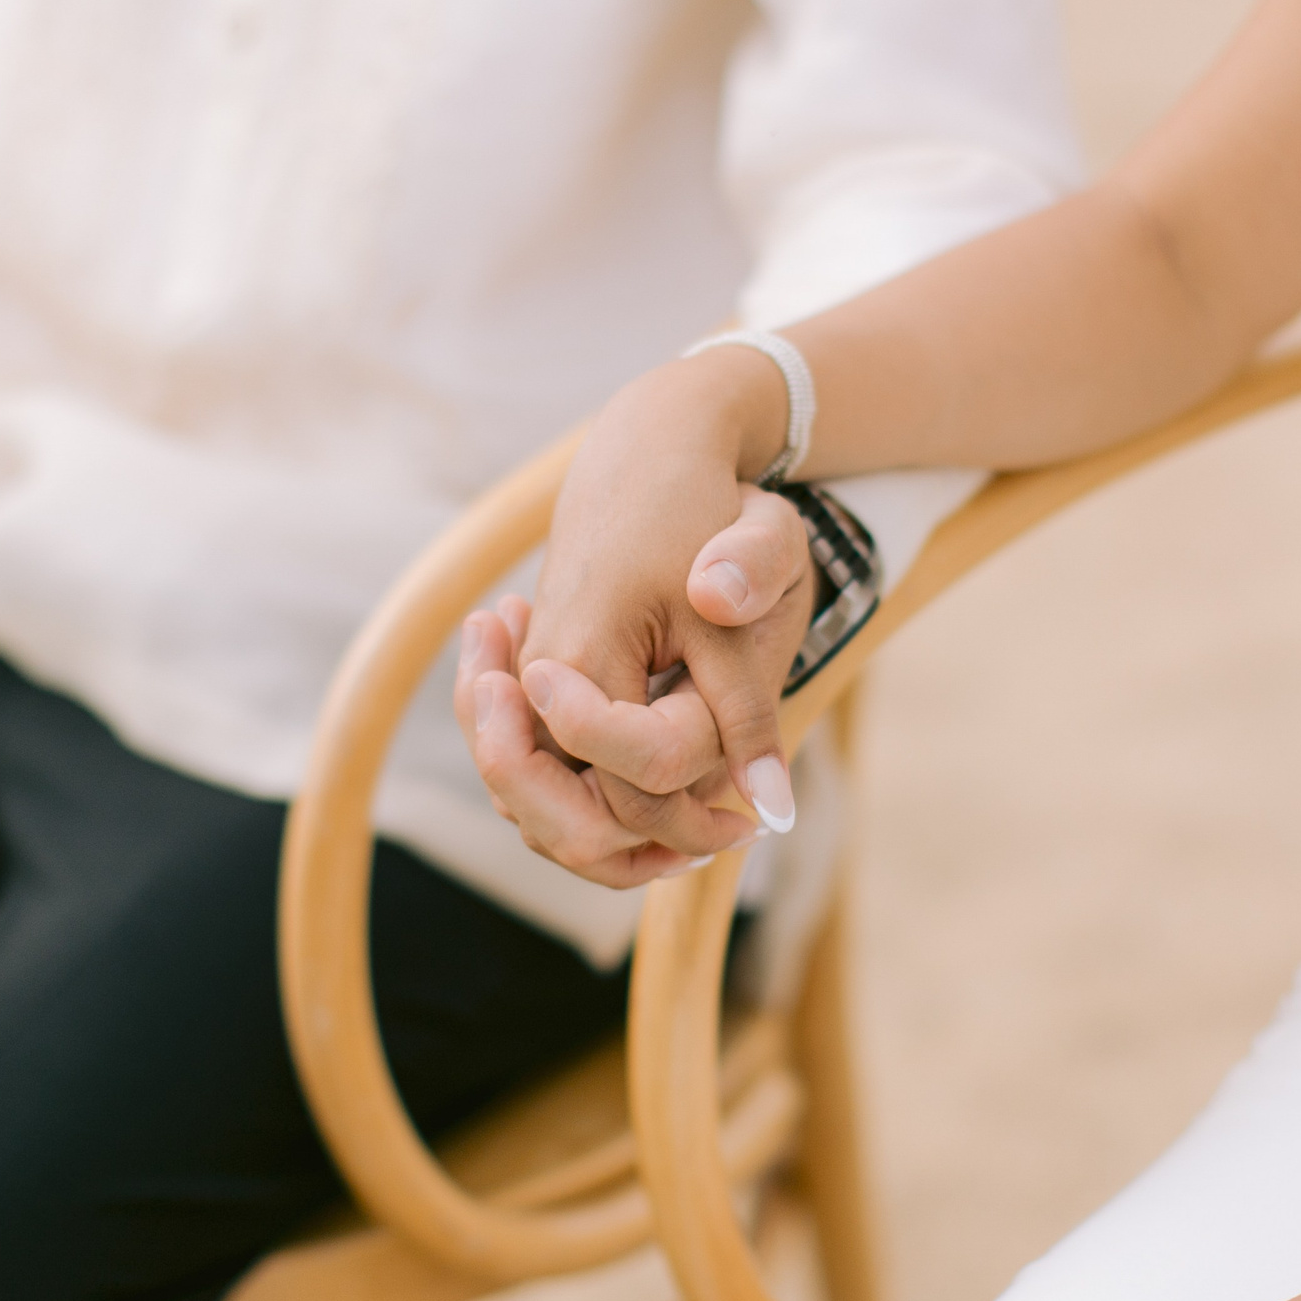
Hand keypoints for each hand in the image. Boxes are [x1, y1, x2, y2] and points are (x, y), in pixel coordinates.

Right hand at [455, 351, 811, 885]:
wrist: (645, 452)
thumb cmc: (705, 511)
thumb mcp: (749, 593)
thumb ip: (750, 701)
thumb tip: (771, 804)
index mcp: (579, 655)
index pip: (625, 772)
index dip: (689, 811)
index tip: (748, 822)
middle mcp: (537, 679)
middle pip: (561, 813)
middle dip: (644, 848)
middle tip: (731, 841)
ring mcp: (530, 691)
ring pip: (542, 812)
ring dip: (616, 847)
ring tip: (705, 843)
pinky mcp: (538, 696)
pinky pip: (547, 785)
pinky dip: (596, 820)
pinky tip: (671, 831)